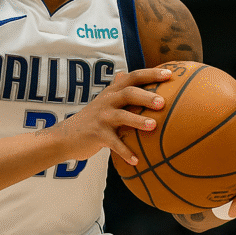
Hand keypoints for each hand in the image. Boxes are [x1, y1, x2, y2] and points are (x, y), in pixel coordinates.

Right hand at [56, 66, 172, 165]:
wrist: (66, 136)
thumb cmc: (92, 119)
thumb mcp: (103, 101)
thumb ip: (115, 89)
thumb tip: (124, 73)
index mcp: (112, 92)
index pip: (132, 77)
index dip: (150, 74)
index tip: (170, 74)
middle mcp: (107, 101)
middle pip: (128, 93)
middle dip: (145, 96)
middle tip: (162, 102)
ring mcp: (101, 118)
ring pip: (121, 116)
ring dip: (137, 121)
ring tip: (153, 126)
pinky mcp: (97, 135)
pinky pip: (113, 144)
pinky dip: (125, 152)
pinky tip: (136, 161)